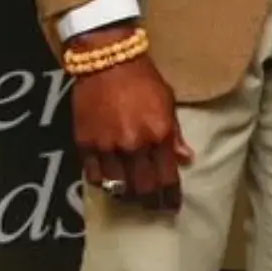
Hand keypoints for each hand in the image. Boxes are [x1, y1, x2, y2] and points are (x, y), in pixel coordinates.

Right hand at [70, 27, 192, 212]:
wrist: (108, 61)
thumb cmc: (143, 79)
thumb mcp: (167, 101)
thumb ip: (174, 133)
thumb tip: (186, 158)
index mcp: (159, 134)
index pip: (167, 177)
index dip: (170, 196)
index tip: (173, 207)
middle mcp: (134, 146)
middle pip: (143, 188)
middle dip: (151, 202)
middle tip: (154, 209)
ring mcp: (107, 148)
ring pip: (118, 187)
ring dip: (128, 196)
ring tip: (134, 199)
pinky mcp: (86, 146)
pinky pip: (95, 177)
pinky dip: (104, 184)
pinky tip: (111, 184)